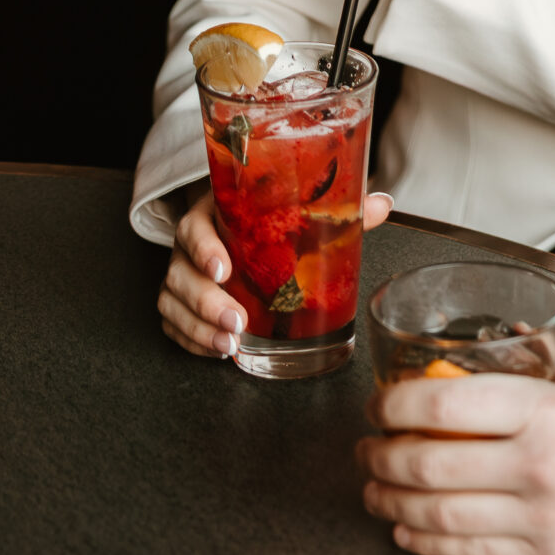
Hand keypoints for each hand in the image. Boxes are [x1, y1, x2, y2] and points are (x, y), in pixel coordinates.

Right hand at [158, 183, 394, 357]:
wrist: (229, 214)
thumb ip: (332, 208)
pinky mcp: (179, 301)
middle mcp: (189, 246)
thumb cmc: (261, 214)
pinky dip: (191, 340)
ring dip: (199, 328)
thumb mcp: (289, 206)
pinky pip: (172, 324)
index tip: (223, 269)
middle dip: (207, 303)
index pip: (195, 228)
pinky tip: (217, 351)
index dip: (203, 249)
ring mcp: (181, 274)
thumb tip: (382, 203)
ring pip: (172, 303)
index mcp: (212, 214)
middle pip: (181, 274)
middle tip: (237, 322)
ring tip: (230, 345)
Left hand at [355, 343, 554, 554]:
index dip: (396, 404)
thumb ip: (549, 353)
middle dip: (380, 455)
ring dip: (392, 500)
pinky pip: (471, 554)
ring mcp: (542, 518)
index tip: (378, 402)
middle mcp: (538, 466)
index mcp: (548, 409)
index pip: (446, 404)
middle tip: (365, 446)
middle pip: (429, 462)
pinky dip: (427, 541)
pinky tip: (409, 528)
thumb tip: (510, 332)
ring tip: (374, 487)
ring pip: (439, 513)